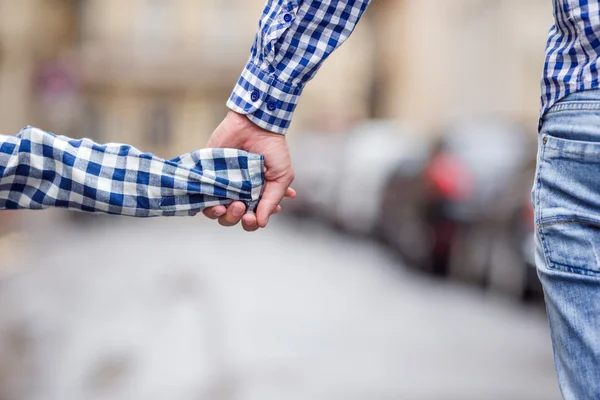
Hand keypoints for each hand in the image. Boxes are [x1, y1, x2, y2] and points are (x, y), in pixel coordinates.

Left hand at [203, 111, 295, 230]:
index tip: (252, 217)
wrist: (257, 124)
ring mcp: (221, 183)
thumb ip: (272, 200)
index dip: (251, 223)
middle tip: (240, 206)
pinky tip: (210, 204)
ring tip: (228, 205)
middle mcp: (237, 192)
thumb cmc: (273, 149)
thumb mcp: (281, 176)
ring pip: (214, 210)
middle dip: (235, 218)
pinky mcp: (207, 172)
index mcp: (255, 196)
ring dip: (220, 214)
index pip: (249, 218)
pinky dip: (201, 203)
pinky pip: (199, 192)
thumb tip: (262, 223)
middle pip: (230, 218)